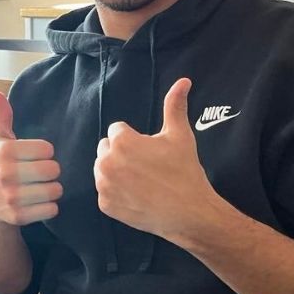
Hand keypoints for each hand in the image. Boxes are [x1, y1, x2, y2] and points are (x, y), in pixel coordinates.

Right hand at [0, 92, 62, 226]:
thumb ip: (2, 117)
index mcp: (4, 151)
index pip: (47, 149)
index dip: (45, 153)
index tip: (34, 157)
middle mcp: (5, 174)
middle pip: (53, 170)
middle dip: (51, 173)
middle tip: (42, 175)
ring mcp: (11, 197)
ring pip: (55, 191)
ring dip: (53, 190)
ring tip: (42, 189)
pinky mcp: (18, 216)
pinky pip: (51, 209)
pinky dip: (50, 207)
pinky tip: (39, 203)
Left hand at [94, 78, 217, 238]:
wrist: (190, 213)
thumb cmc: (185, 171)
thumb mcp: (180, 135)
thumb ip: (175, 106)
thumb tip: (183, 81)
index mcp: (121, 142)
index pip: (117, 131)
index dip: (135, 139)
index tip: (150, 151)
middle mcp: (106, 162)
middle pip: (107, 148)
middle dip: (122, 153)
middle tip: (146, 166)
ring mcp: (104, 185)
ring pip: (103, 169)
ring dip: (116, 171)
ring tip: (141, 180)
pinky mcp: (105, 204)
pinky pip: (105, 192)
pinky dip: (117, 193)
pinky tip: (136, 196)